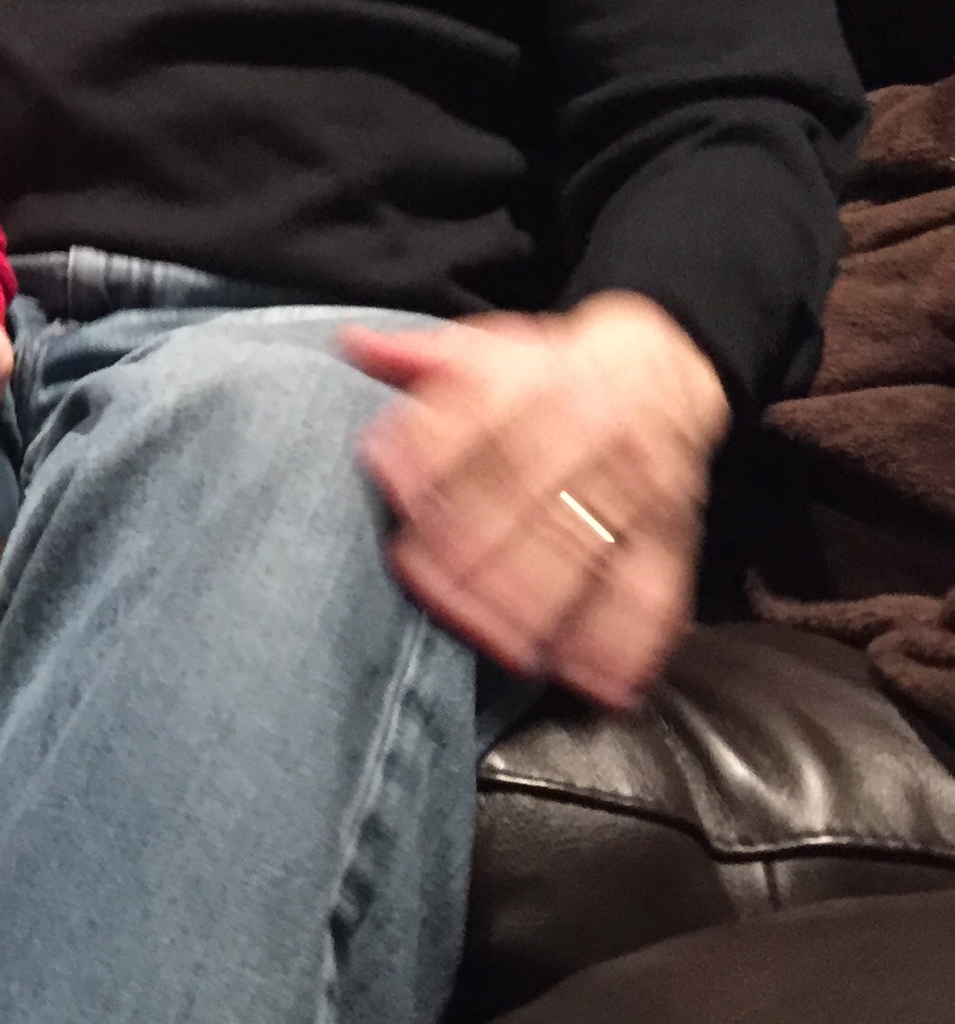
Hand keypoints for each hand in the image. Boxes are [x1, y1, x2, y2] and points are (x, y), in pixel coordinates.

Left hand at [348, 291, 726, 710]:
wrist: (663, 369)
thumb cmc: (548, 373)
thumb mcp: (487, 347)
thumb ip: (418, 356)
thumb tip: (354, 343)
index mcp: (534, 383)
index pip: (480, 423)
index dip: (437, 463)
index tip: (399, 505)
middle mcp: (587, 433)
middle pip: (532, 497)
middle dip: (482, 552)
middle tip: (437, 597)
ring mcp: (633, 486)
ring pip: (588, 549)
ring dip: (544, 604)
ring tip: (504, 647)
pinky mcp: (669, 531)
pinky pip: (655, 586)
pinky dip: (629, 638)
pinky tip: (598, 679)